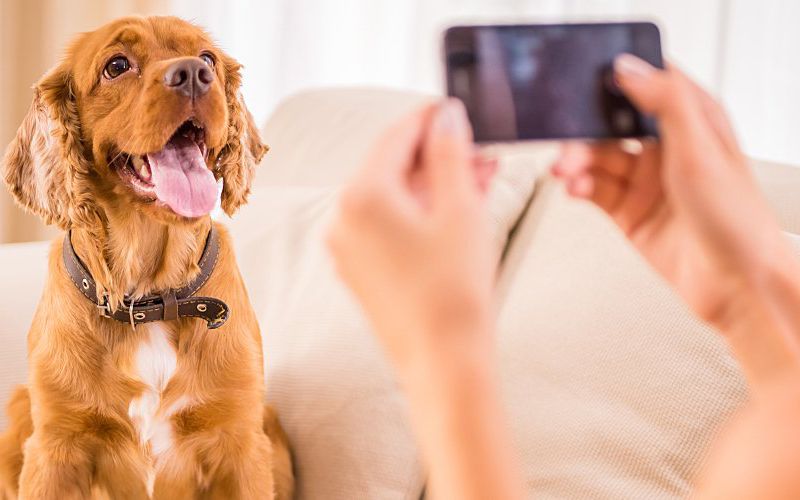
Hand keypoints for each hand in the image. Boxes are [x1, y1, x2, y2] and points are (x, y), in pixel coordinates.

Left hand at [327, 99, 497, 368]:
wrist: (445, 363)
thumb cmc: (455, 290)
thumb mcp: (461, 210)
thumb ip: (450, 154)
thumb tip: (444, 117)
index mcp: (361, 197)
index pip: (394, 137)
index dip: (428, 118)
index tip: (454, 108)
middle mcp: (343, 220)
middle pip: (391, 168)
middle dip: (437, 155)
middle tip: (479, 149)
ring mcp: (347, 249)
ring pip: (392, 198)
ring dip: (433, 184)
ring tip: (479, 177)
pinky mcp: (360, 272)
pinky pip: (388, 227)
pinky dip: (420, 213)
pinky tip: (455, 209)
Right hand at [553, 54, 798, 328]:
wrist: (735, 283)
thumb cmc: (737, 219)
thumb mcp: (702, 148)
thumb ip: (666, 101)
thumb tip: (629, 68)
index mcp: (693, 121)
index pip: (648, 86)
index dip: (616, 82)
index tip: (586, 85)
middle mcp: (667, 150)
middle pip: (612, 126)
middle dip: (585, 132)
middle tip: (566, 141)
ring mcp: (647, 182)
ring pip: (598, 160)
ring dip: (577, 162)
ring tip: (566, 171)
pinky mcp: (629, 212)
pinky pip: (595, 191)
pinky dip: (579, 187)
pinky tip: (574, 189)